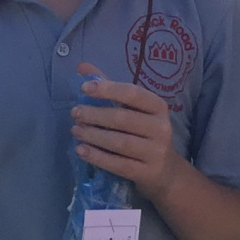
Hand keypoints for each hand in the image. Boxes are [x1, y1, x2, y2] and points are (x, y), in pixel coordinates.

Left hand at [71, 61, 180, 199]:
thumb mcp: (132, 109)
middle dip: (95, 115)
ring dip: (93, 135)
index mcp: (158, 107)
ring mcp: (155, 151)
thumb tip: (82, 67)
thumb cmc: (143, 133)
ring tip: (75, 130)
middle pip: (123, 119)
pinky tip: (81, 150)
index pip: (132, 94)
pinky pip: (118, 164)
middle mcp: (161, 127)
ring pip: (120, 142)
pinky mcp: (146, 172)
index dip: (108, 89)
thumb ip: (108, 87)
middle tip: (75, 113)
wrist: (165, 170)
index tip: (84, 88)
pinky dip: (97, 157)